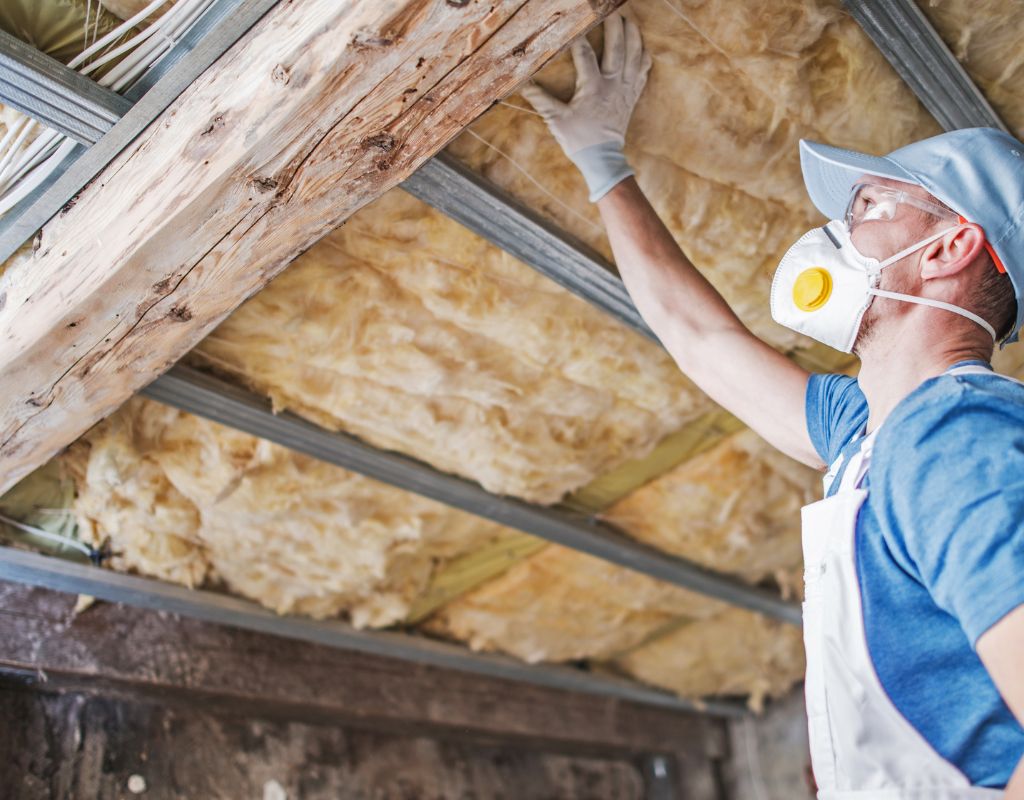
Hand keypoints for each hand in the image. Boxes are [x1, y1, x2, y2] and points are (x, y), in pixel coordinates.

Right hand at [521, 13, 650, 200]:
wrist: (603, 159)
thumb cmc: (579, 140)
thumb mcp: (556, 120)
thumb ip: (541, 100)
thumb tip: (523, 85)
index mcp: (593, 88)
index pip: (586, 55)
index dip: (580, 38)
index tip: (576, 24)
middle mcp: (613, 85)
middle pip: (617, 48)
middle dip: (614, 26)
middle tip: (611, 10)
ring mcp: (626, 90)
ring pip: (634, 56)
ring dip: (633, 36)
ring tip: (629, 20)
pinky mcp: (633, 96)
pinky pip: (643, 72)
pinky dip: (643, 57)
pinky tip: (641, 46)